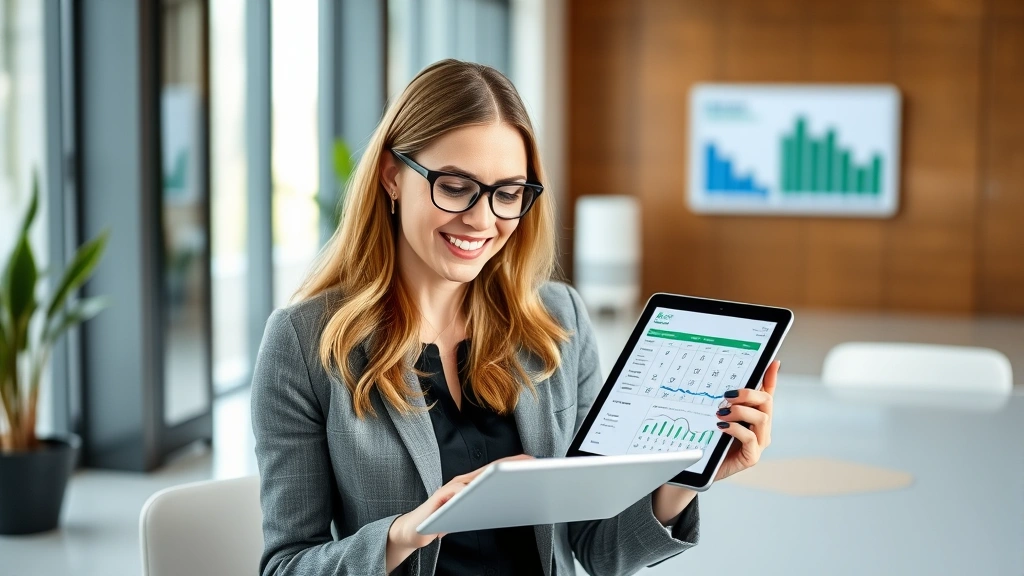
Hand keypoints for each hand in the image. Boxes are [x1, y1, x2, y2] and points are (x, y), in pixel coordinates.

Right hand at [388, 454, 533, 549]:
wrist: (414, 530)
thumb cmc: (444, 520)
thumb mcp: (469, 513)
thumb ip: (485, 506)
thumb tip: (513, 504)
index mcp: (470, 483)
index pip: (494, 470)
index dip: (513, 463)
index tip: (533, 460)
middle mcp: (461, 481)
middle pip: (488, 469)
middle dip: (509, 464)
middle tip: (530, 461)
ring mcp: (449, 488)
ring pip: (475, 478)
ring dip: (493, 475)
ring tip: (512, 474)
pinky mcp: (439, 498)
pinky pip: (455, 492)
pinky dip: (468, 490)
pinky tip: (481, 491)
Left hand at [713, 360, 778, 481]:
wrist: (699, 466)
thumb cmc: (709, 439)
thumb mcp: (717, 415)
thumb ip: (726, 401)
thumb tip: (727, 382)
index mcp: (755, 416)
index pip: (767, 394)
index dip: (771, 378)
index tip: (773, 362)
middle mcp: (761, 429)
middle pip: (767, 402)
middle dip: (749, 394)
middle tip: (728, 395)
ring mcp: (759, 444)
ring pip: (762, 419)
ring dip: (741, 411)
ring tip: (721, 412)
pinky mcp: (752, 458)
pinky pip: (750, 438)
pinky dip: (736, 429)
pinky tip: (722, 426)